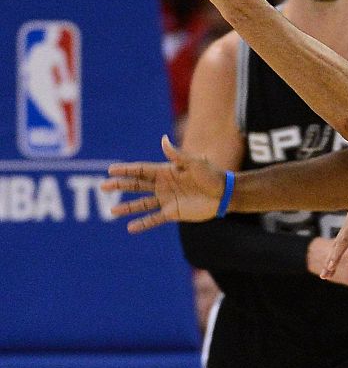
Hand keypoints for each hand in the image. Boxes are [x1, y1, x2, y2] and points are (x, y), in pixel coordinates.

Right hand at [105, 135, 225, 230]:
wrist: (224, 194)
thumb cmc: (212, 175)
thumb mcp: (195, 163)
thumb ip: (177, 155)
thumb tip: (163, 139)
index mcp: (166, 171)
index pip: (141, 170)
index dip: (126, 170)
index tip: (110, 170)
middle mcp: (163, 185)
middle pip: (137, 185)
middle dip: (120, 186)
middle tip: (103, 187)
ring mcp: (167, 199)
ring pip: (142, 203)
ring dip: (127, 207)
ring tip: (112, 211)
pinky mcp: (173, 212)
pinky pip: (154, 219)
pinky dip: (143, 223)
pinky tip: (130, 228)